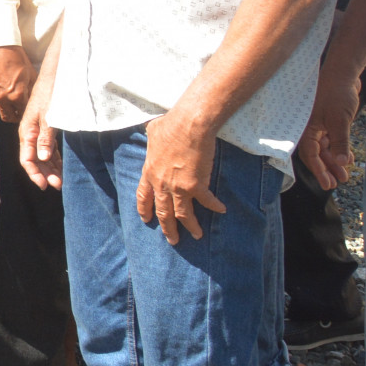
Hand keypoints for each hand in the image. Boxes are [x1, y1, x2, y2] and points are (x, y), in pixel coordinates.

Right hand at [0, 46, 36, 123]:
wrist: (1, 47)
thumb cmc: (19, 60)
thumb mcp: (32, 76)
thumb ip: (32, 93)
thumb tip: (34, 103)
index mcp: (17, 96)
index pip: (22, 114)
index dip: (25, 114)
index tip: (26, 112)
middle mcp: (2, 97)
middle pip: (8, 117)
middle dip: (14, 117)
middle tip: (17, 112)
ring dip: (2, 112)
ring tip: (6, 107)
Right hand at [18, 70, 62, 190]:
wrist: (54, 77)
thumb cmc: (50, 95)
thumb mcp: (48, 117)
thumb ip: (45, 138)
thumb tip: (41, 159)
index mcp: (27, 132)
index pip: (26, 159)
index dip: (34, 174)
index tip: (44, 186)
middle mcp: (30, 134)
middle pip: (34, 160)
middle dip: (44, 174)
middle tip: (57, 185)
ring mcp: (39, 132)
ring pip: (42, 156)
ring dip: (50, 169)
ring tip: (60, 181)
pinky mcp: (47, 129)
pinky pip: (49, 149)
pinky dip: (55, 160)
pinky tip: (61, 168)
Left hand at [135, 110, 224, 243]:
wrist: (188, 126)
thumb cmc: (170, 125)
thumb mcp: (152, 133)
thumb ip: (152, 140)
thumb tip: (153, 133)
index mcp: (149, 171)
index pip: (144, 196)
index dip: (145, 209)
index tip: (147, 219)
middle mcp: (161, 183)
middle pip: (163, 212)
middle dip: (168, 228)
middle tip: (173, 240)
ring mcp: (178, 187)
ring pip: (182, 214)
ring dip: (191, 226)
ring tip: (197, 235)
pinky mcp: (196, 185)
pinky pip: (207, 202)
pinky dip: (214, 206)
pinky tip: (221, 209)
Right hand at [299, 69, 360, 190]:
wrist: (343, 74)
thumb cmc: (337, 93)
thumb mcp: (340, 119)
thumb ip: (340, 141)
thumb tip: (341, 162)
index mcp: (306, 127)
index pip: (310, 153)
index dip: (318, 170)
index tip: (327, 183)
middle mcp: (310, 128)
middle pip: (315, 154)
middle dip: (325, 169)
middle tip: (333, 184)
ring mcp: (319, 125)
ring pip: (324, 149)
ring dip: (334, 162)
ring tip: (344, 176)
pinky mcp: (328, 122)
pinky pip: (331, 141)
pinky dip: (339, 150)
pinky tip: (348, 158)